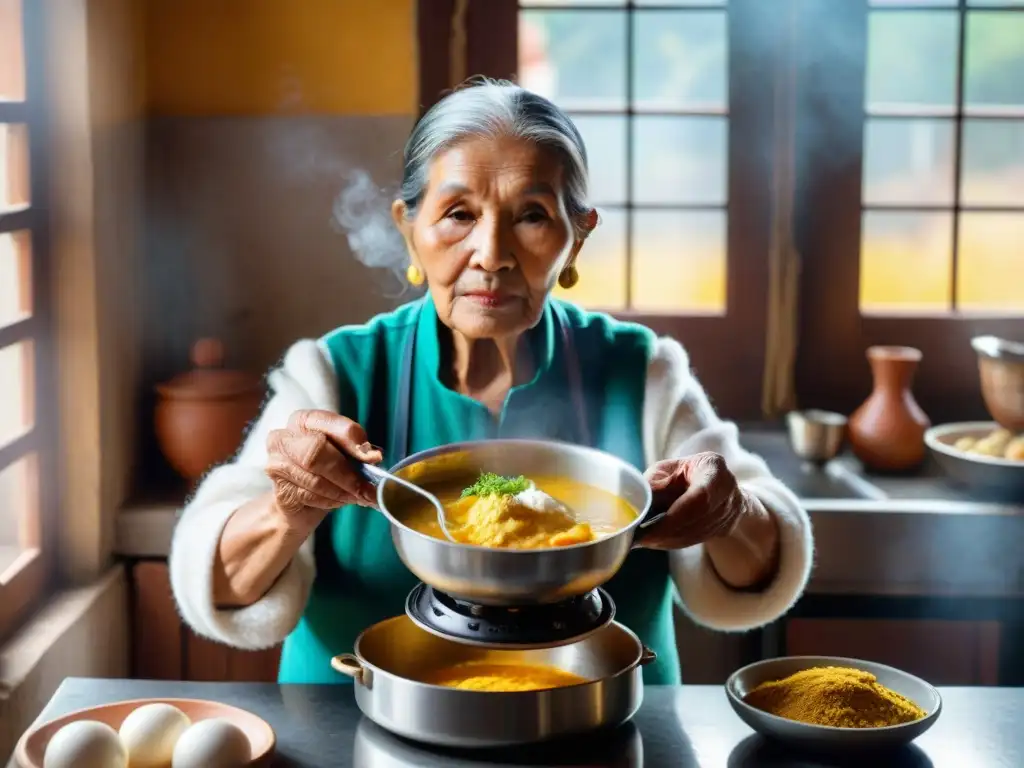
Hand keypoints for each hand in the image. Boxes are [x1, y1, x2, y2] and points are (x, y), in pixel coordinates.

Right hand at [265, 409, 382, 516]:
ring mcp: (277, 462)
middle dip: (348, 474)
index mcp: (306, 420)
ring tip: (359, 497)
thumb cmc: (325, 470)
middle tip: (369, 489)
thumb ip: (358, 451)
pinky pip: (308, 496)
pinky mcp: (278, 487)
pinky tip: (339, 501)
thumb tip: (374, 455)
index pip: (331, 423)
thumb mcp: (345, 454)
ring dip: (342, 492)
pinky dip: (330, 501)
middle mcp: (285, 436)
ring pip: (314, 479)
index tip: (374, 457)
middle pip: (317, 451)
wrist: (298, 501)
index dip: (353, 441)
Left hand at [635, 452, 755, 550]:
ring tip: (647, 540)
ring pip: (700, 533)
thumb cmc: (683, 473)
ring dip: (671, 540)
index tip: (650, 528)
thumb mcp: (666, 470)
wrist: (712, 482)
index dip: (675, 516)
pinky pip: (700, 539)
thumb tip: (639, 507)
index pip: (700, 497)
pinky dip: (677, 543)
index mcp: (714, 467)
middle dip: (669, 532)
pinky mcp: (727, 527)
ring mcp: (732, 511)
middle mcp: (728, 489)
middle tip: (643, 539)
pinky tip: (659, 541)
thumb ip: (655, 485)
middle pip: (700, 518)